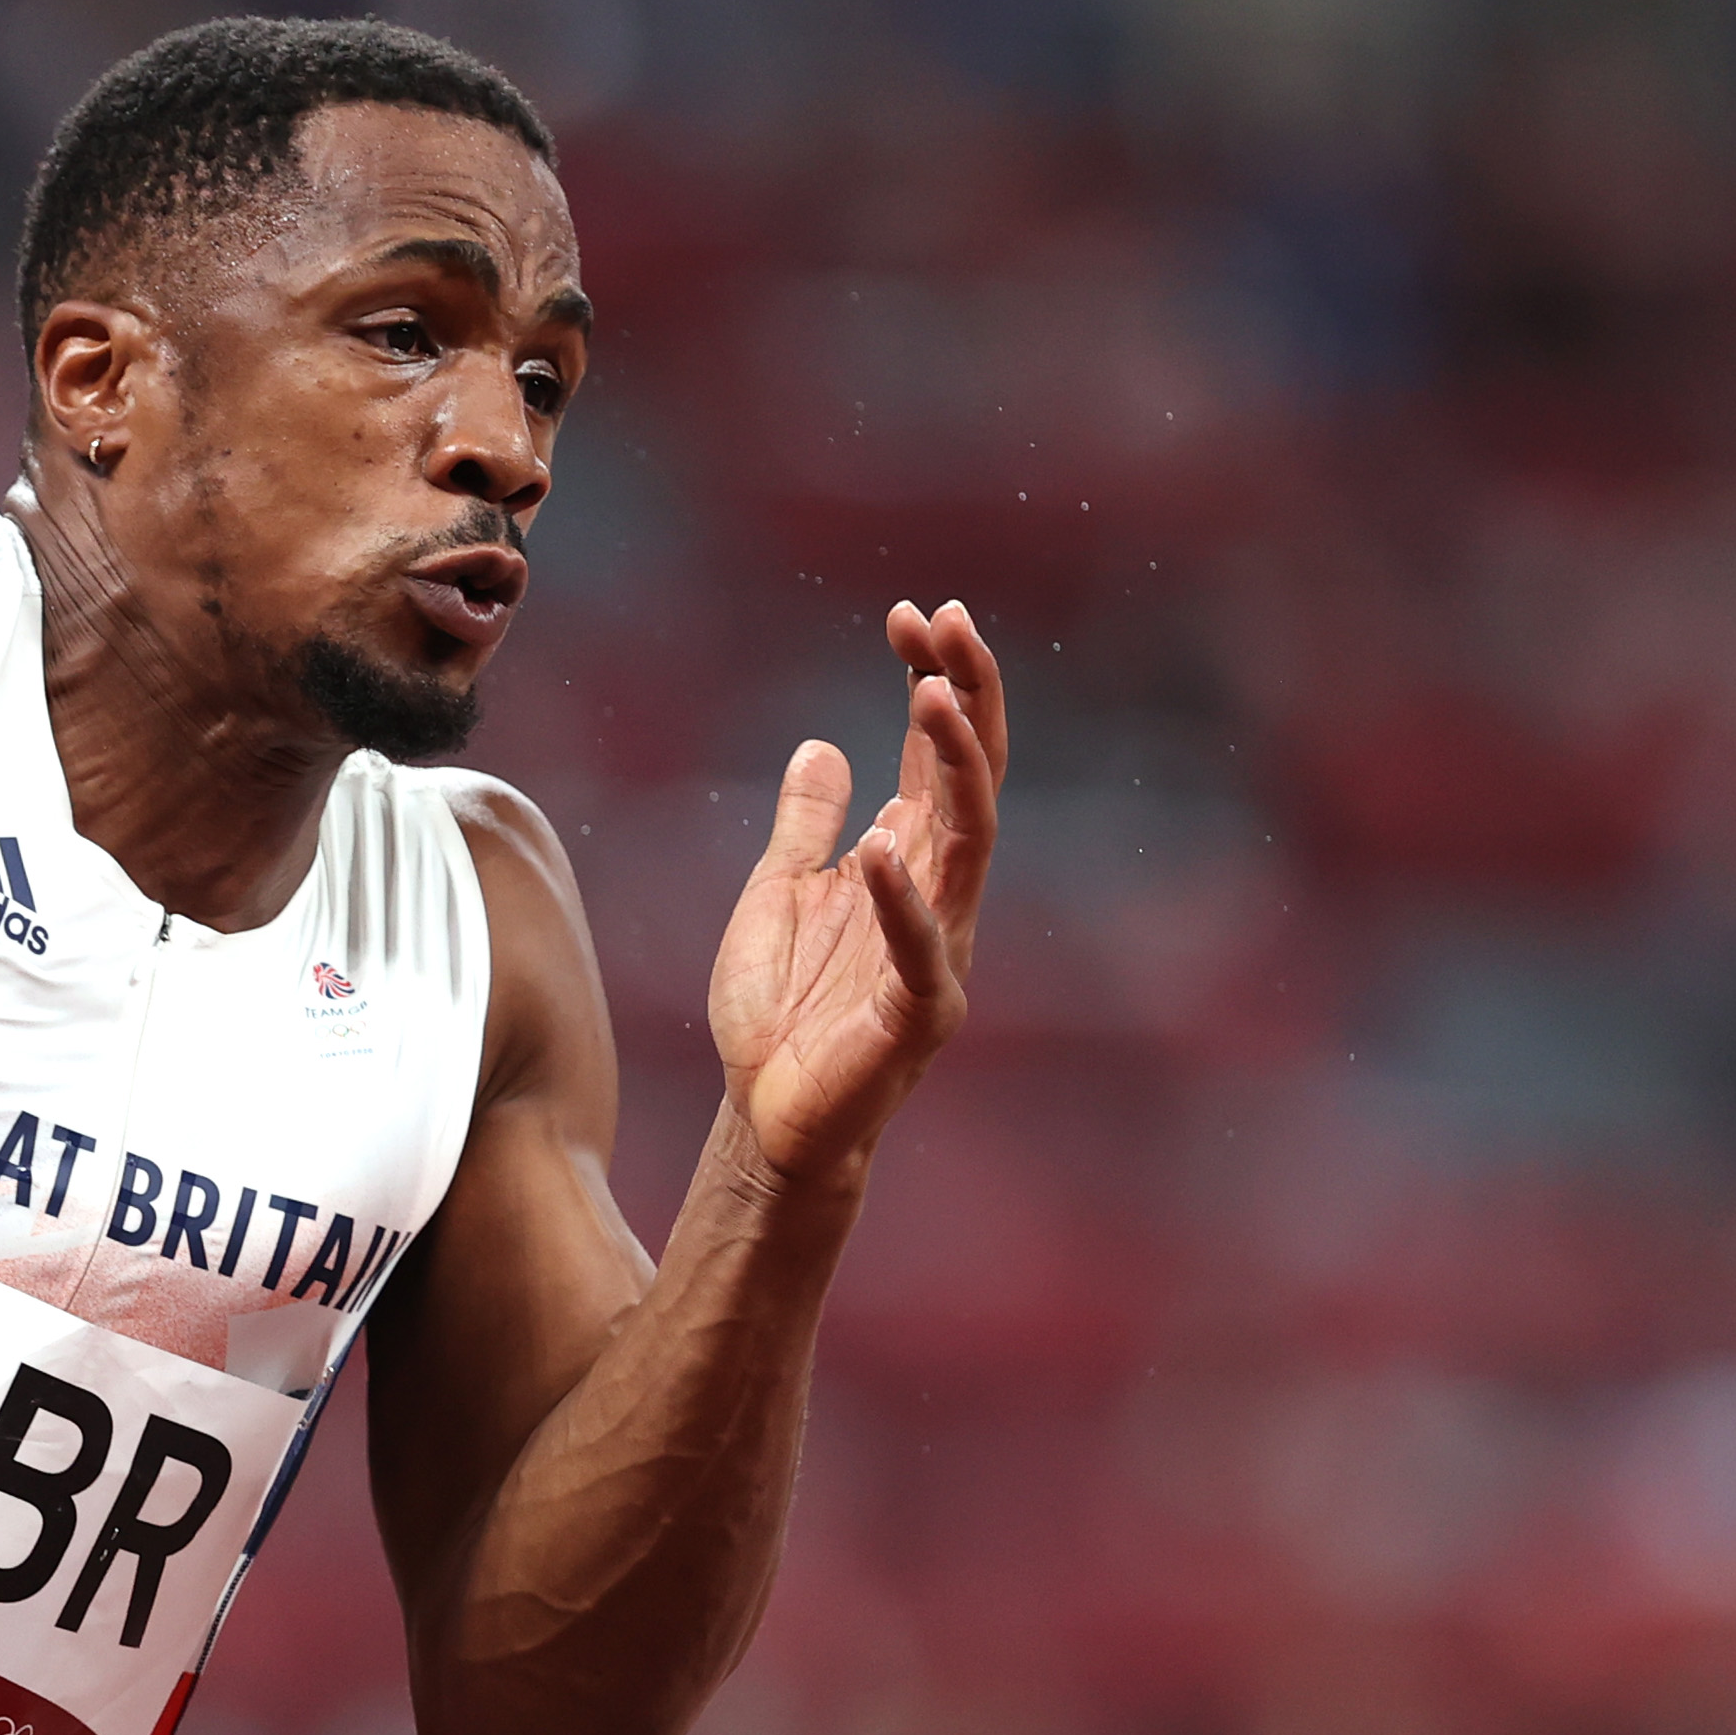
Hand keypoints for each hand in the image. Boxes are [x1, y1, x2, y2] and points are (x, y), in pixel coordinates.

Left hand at [707, 598, 1004, 1187]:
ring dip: (952, 768)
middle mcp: (937, 894)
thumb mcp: (777, 893)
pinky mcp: (920, 1014)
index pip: (935, 754)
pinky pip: (921, 949)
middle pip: (972, 777)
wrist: (764, 1119)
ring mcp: (939, 951)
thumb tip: (821, 746)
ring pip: (968, 843)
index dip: (932, 678)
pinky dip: (901, 900)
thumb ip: (805, 825)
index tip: (909, 615)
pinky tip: (882, 845)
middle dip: (964, 696)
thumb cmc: (777, 1014)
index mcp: (906, 860)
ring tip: (930, 696)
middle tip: (945, 622)